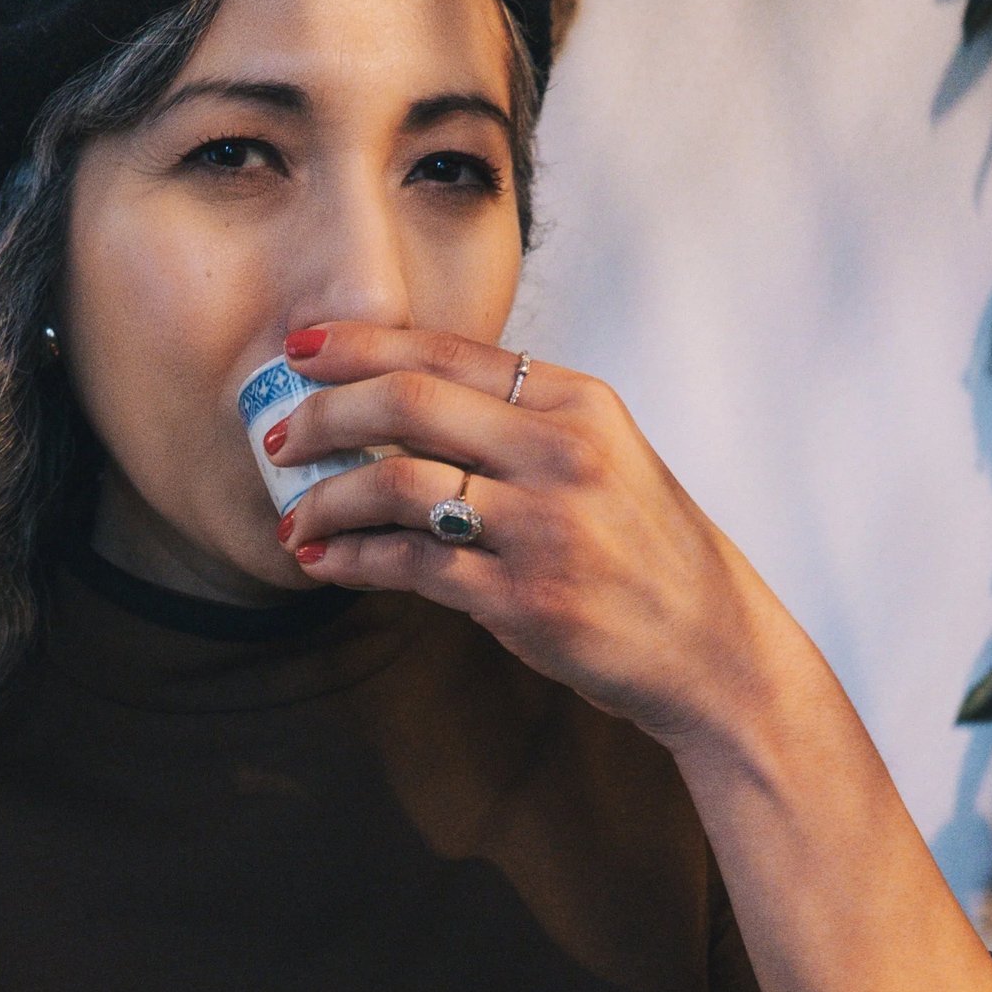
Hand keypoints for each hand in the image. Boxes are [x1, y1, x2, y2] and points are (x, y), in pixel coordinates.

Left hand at [267, 322, 798, 747]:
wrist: (712, 647)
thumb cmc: (645, 552)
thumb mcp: (602, 459)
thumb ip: (520, 425)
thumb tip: (403, 402)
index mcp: (577, 404)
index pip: (446, 352)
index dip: (359, 344)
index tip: (298, 352)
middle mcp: (562, 453)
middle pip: (408, 402)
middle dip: (323, 416)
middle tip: (279, 439)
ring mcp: (544, 527)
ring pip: (396, 484)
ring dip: (326, 499)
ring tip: (292, 517)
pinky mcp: (524, 600)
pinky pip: (410, 565)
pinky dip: (352, 559)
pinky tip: (325, 560)